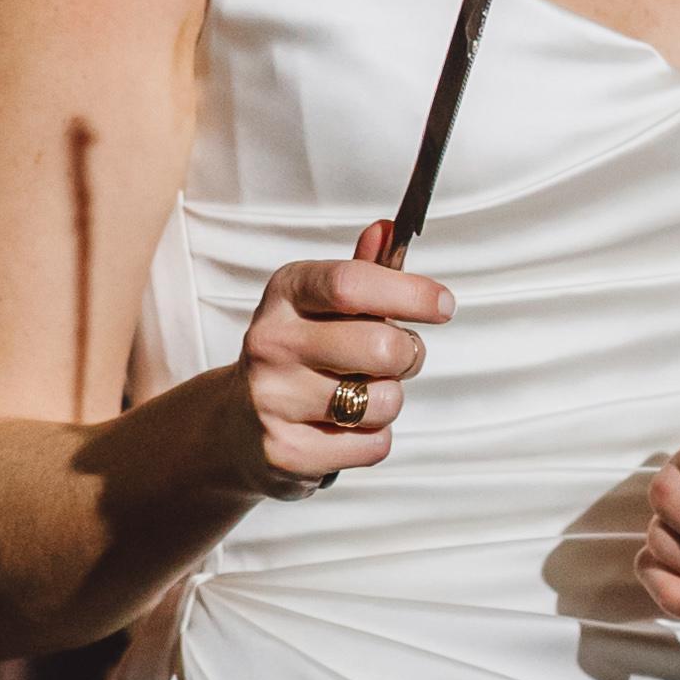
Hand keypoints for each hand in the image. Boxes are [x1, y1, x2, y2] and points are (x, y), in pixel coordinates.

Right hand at [215, 223, 448, 499]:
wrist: (237, 426)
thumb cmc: (298, 355)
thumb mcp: (319, 305)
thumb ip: (361, 271)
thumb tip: (389, 228)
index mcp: (285, 294)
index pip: (352, 284)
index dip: (410, 293)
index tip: (443, 305)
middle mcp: (271, 343)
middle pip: (382, 347)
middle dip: (409, 354)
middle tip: (397, 358)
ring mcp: (274, 400)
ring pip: (383, 401)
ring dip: (388, 401)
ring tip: (359, 395)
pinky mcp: (287, 451)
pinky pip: (374, 446)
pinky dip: (374, 439)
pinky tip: (343, 429)